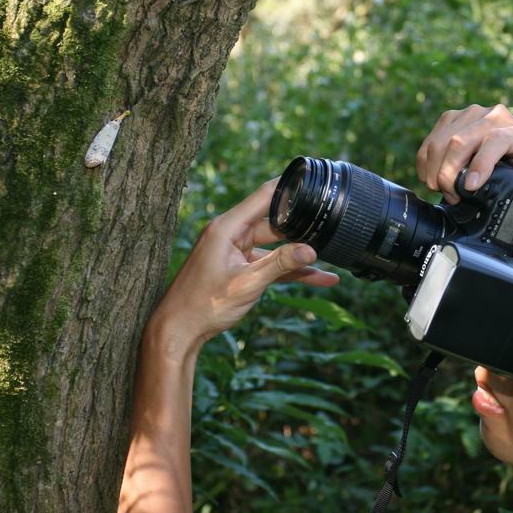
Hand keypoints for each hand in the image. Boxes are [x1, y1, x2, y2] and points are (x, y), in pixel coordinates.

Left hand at [149, 178, 339, 356]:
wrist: (178, 331)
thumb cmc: (203, 305)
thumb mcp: (247, 284)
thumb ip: (280, 265)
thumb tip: (311, 250)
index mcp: (227, 227)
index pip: (265, 196)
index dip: (290, 188)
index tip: (315, 181)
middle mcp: (231, 234)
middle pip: (274, 222)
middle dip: (302, 226)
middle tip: (333, 227)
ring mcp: (235, 250)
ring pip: (276, 246)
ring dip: (299, 254)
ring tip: (334, 258)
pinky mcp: (239, 267)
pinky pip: (270, 263)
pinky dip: (289, 269)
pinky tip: (318, 278)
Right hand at [416, 103, 512, 226]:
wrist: (509, 141)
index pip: (496, 140)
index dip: (481, 164)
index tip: (469, 188)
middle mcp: (496, 116)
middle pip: (461, 141)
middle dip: (449, 173)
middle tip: (451, 195)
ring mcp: (471, 113)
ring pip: (442, 140)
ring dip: (435, 169)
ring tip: (440, 189)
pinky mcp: (452, 117)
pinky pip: (431, 139)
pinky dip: (426, 162)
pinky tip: (430, 177)